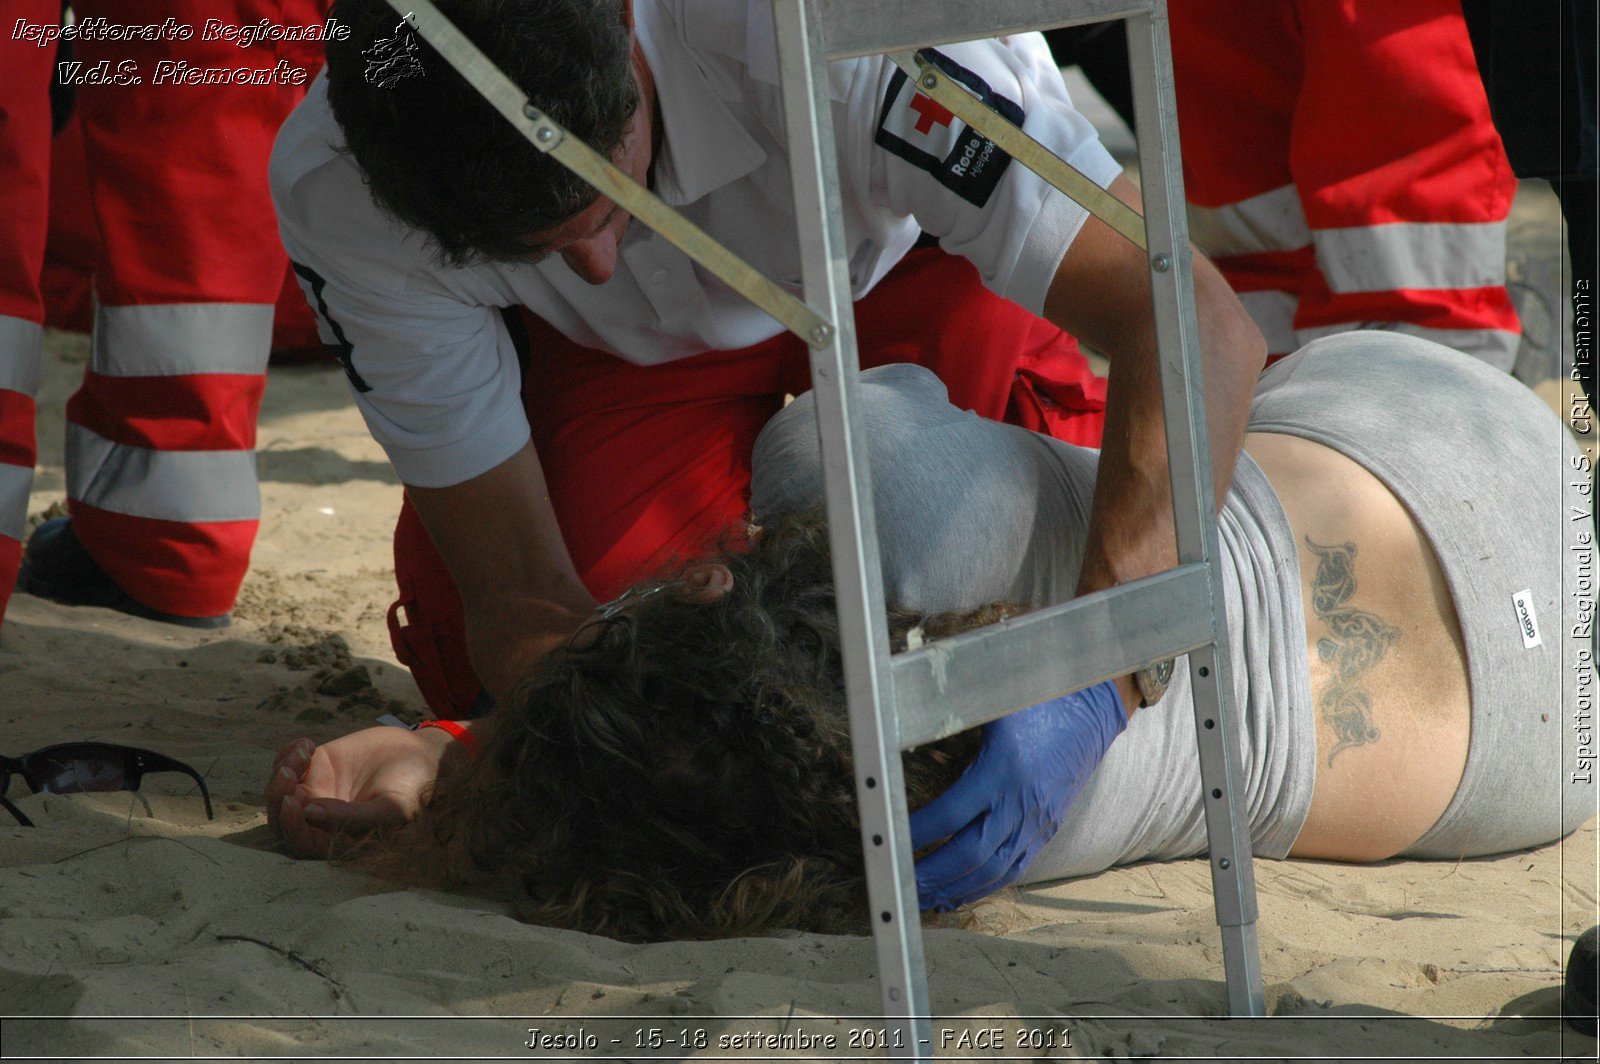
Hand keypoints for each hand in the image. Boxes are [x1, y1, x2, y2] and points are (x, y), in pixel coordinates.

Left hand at [266, 725, 454, 856]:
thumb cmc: (412, 790)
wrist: (422, 756)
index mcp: (336, 838)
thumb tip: (308, 814)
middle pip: (281, 817)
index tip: (293, 799)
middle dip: (277, 795)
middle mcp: (321, 819)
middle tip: (289, 772)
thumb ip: (349, 816)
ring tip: (305, 751)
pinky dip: (288, 753)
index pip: (301, 840)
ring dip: (283, 769)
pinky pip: (288, 763)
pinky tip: (307, 744)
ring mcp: (316, 791)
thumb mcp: (388, 808)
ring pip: (280, 789)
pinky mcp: (316, 766)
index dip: (290, 824)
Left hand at [910, 680, 1126, 909]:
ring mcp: (1037, 822)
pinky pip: (1014, 869)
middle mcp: (1021, 803)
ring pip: (994, 871)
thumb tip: (899, 729)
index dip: (918, 833)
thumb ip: (951, 724)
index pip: (951, 814)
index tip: (890, 839)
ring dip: (955, 890)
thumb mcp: (990, 709)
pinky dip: (983, 887)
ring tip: (922, 899)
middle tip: (900, 882)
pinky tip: (959, 894)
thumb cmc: (1034, 702)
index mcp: (1002, 770)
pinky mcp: (1047, 830)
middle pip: (971, 855)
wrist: (1091, 712)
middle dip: (933, 875)